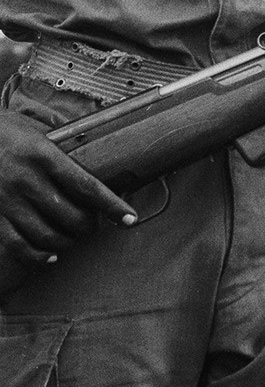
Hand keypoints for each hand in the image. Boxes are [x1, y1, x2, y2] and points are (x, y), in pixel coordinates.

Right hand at [0, 109, 135, 273]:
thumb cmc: (7, 132)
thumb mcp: (38, 131)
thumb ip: (65, 147)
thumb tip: (100, 159)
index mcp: (44, 155)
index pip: (87, 186)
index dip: (112, 205)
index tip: (129, 218)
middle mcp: (26, 179)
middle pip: (70, 215)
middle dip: (89, 226)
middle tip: (95, 224)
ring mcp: (7, 200)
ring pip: (46, 234)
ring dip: (67, 242)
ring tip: (74, 237)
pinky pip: (17, 244)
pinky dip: (37, 255)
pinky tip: (50, 255)